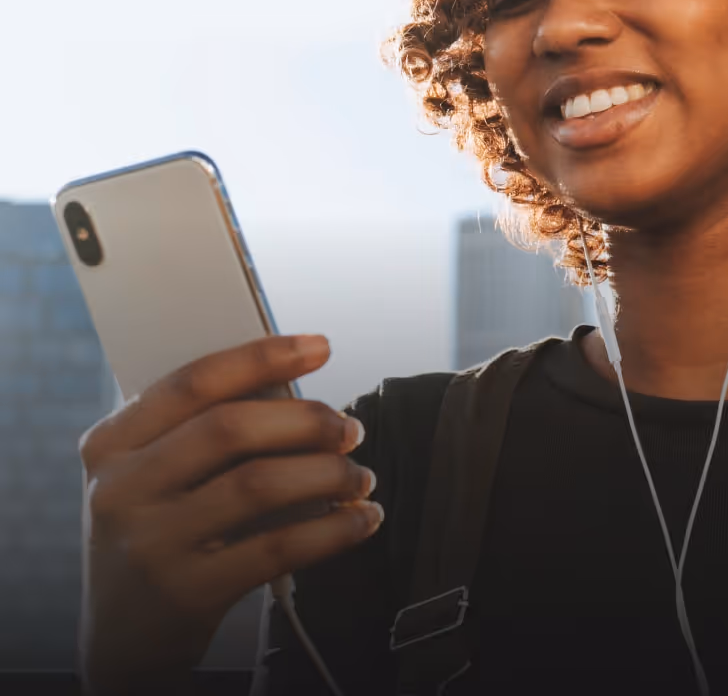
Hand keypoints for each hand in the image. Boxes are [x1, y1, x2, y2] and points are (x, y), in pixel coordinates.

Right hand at [77, 333, 381, 695]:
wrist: (123, 637)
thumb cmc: (156, 530)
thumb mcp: (152, 474)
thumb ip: (202, 429)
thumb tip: (298, 387)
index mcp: (112, 443)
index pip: (194, 381)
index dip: (262, 356)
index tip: (320, 346)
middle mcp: (122, 489)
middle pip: (230, 428)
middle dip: (306, 420)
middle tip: (349, 428)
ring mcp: (152, 543)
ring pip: (259, 484)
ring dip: (328, 473)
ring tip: (358, 475)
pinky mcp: (189, 592)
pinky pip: (278, 547)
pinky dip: (333, 529)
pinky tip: (359, 519)